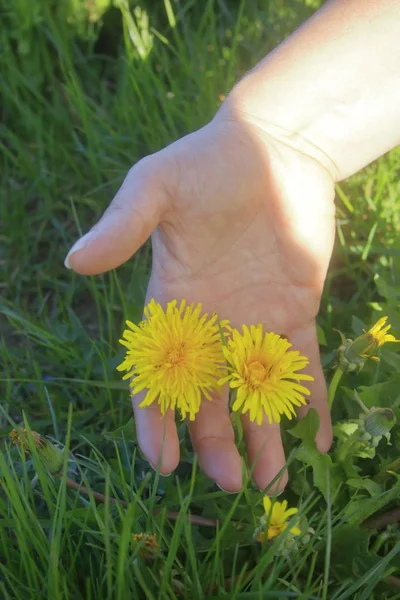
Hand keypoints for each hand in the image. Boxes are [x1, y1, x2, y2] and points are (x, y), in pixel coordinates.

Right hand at [66, 106, 334, 492]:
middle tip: (234, 485)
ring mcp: (255, 319)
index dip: (156, 420)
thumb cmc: (208, 162)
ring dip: (266, 436)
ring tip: (276, 483)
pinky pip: (305, 365)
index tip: (163, 463)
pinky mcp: (296, 310)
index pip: (158, 372)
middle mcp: (212, 321)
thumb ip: (123, 225)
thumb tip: (75, 261)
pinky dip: (313, 401)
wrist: (273, 148)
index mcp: (173, 302)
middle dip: (217, 443)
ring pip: (257, 391)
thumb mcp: (157, 186)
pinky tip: (320, 439)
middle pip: (210, 397)